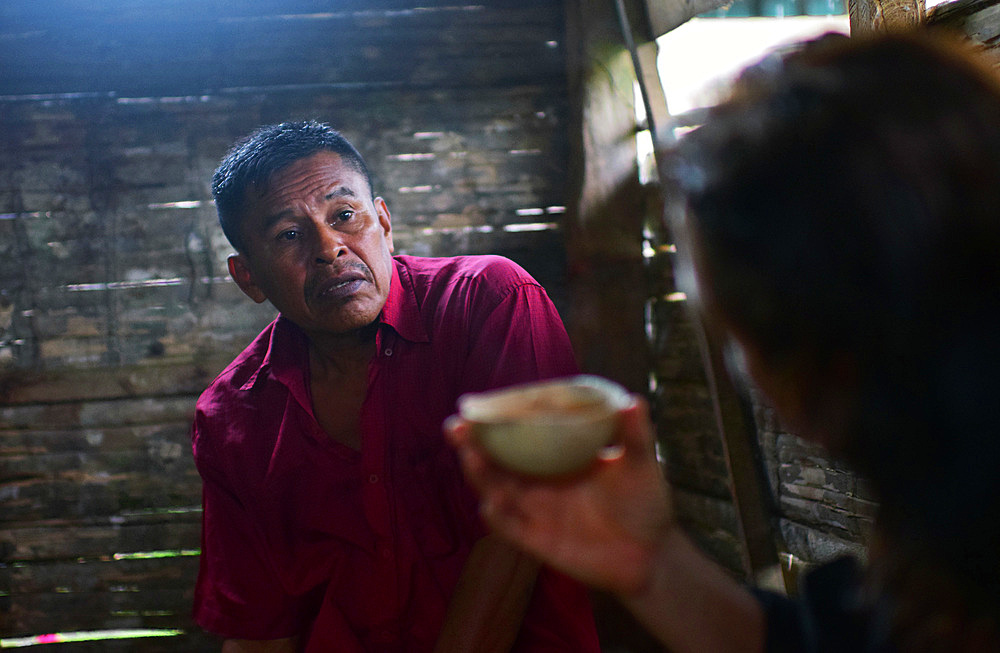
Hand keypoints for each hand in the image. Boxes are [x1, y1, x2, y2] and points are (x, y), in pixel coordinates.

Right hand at [445, 397, 673, 596]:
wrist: (652, 555)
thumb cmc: (645, 503)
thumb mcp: (641, 464)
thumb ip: (635, 435)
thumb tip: (633, 401)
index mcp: (557, 458)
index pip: (518, 435)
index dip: (495, 421)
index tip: (477, 405)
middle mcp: (539, 482)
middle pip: (495, 461)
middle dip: (472, 444)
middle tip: (457, 425)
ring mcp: (535, 511)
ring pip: (496, 490)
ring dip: (480, 474)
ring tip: (471, 455)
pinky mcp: (537, 540)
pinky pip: (509, 529)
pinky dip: (497, 517)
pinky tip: (491, 503)